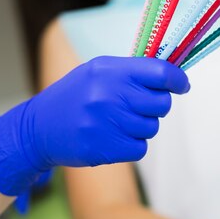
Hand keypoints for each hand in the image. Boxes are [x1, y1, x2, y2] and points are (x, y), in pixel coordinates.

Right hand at [0, 56, 189, 195]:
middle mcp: (108, 94)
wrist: (37, 129)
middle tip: (139, 107)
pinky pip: (140, 148)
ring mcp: (105, 122)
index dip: (177, 79)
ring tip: (118, 122)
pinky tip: (114, 138)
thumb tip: (171, 76)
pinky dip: (132, 145)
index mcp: (109, 70)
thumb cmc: (73, 97)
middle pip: (161, 103)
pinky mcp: (104, 148)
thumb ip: (131, 72)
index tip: (182, 85)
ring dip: (141, 127)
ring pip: (151, 127)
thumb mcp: (96, 72)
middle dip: (156, 106)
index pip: (159, 72)